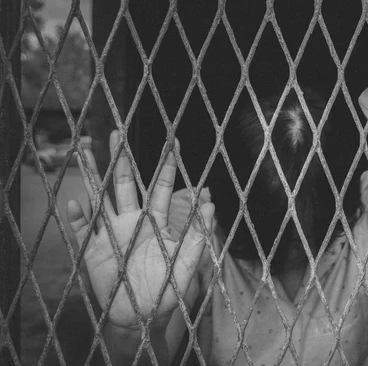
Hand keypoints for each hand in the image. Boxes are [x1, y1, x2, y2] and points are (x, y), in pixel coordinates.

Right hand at [67, 130, 213, 330]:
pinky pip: (84, 230)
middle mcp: (132, 221)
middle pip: (124, 184)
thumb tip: (212, 206)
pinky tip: (74, 202)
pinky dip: (78, 217)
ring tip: (83, 153)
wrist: (141, 317)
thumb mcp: (186, 264)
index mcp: (155, 221)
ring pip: (100, 198)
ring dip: (92, 177)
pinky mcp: (94, 250)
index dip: (166, 165)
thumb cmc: (166, 291)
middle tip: (117, 131)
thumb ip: (198, 236)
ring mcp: (111, 234)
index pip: (160, 187)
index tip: (172, 142)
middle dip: (121, 158)